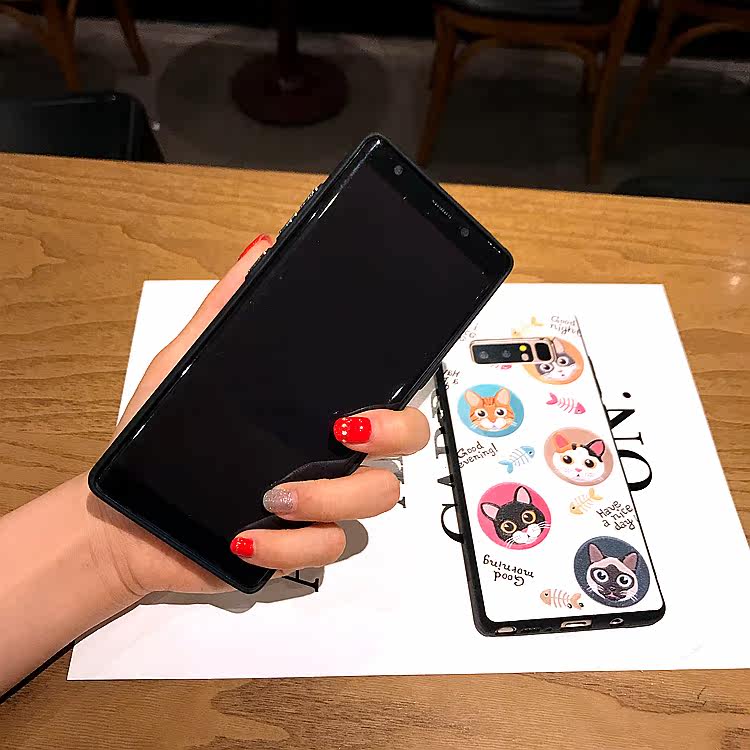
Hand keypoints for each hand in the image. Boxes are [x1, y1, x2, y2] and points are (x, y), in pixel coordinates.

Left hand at [84, 235, 429, 603]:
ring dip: (328, 500)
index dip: (397, 401)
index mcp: (313, 414)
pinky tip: (246, 536)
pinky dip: (288, 547)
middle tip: (342, 434)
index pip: (385, 397)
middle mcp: (327, 456)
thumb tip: (259, 252)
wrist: (131, 518)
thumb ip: (224, 310)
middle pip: (405, 446)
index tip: (362, 403)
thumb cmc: (164, 443)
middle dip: (391, 436)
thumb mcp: (186, 365)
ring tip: (271, 496)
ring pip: (375, 499)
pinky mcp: (299, 547)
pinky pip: (326, 549)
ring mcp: (320, 504)